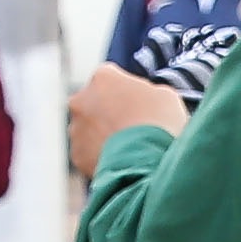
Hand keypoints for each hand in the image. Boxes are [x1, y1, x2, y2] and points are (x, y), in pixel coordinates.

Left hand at [70, 61, 186, 180]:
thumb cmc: (158, 124)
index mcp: (103, 77)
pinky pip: (88, 153)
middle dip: (109, 112)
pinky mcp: (76, 155)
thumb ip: (148, 91)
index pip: (112, 77)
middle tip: (132, 126)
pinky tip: (120, 162)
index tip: (139, 104)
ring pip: (88, 129)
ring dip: (102, 135)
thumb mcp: (165, 95)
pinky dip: (100, 156)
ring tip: (128, 148)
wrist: (146, 164)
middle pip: (94, 102)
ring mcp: (76, 129)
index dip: (127, 91)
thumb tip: (146, 99)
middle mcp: (81, 100)